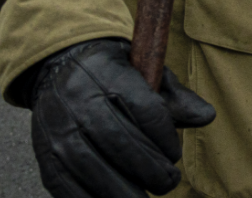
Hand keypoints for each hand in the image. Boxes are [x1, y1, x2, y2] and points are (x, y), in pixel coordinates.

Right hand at [28, 39, 215, 197]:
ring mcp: (58, 127)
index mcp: (110, 74)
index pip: (145, 109)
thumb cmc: (113, 75)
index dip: (165, 138)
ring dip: (122, 191)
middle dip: (149, 169)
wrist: (59, 67)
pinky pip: (64, 183)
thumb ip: (175, 98)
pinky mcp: (43, 151)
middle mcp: (80, 99)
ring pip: (90, 166)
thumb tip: (207, 117)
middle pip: (119, 140)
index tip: (174, 155)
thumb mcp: (145, 73)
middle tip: (168, 183)